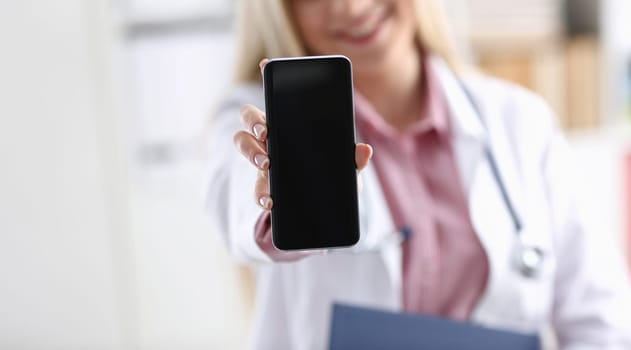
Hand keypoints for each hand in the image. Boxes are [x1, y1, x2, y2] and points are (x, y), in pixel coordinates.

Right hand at [232, 59, 372, 210]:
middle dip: (254, 120)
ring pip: (242, 143)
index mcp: (290, 122)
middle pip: (249, 116)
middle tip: (267, 131)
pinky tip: (270, 200)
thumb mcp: (345, 168)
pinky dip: (260, 193)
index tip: (266, 64)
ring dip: (251, 151)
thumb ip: (353, 160)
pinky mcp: (263, 185)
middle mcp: (271, 136)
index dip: (268, 75)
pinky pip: (255, 186)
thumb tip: (364, 150)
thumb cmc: (330, 175)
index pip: (276, 94)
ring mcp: (263, 159)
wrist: (321, 208)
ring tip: (266, 163)